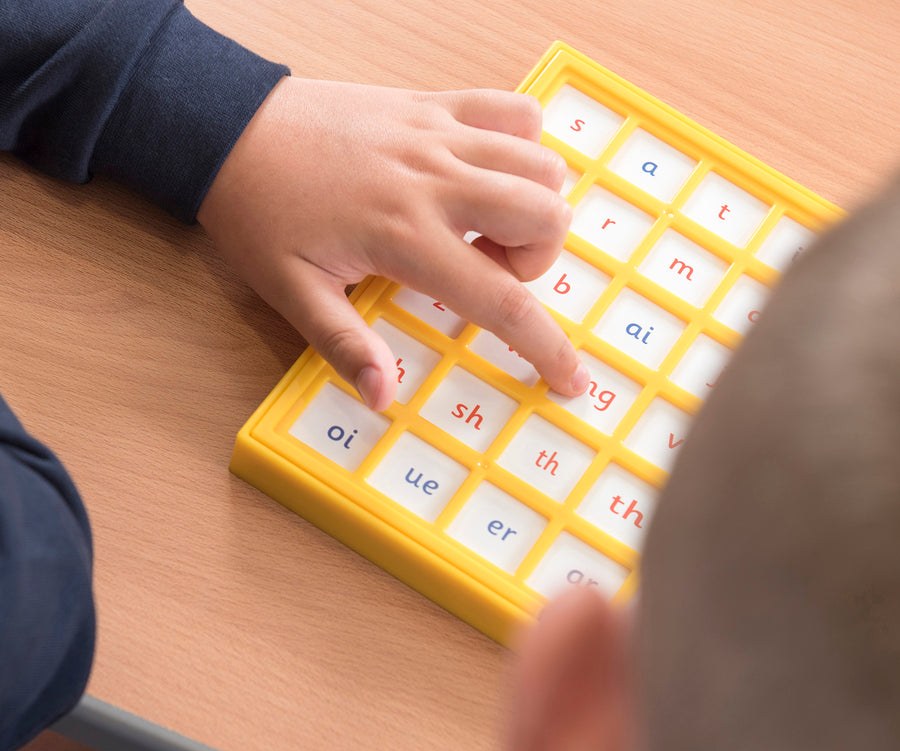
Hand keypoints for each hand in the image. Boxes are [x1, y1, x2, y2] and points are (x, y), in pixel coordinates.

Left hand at [197, 77, 586, 409]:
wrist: (227, 129)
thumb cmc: (258, 212)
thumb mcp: (291, 291)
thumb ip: (343, 344)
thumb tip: (383, 395)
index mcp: (404, 236)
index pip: (501, 300)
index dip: (547, 346)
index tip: (571, 378)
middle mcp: (435, 181)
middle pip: (545, 216)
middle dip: (536, 261)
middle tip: (486, 272)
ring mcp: (438, 135)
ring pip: (541, 162)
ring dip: (533, 206)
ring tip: (482, 227)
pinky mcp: (433, 105)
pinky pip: (513, 110)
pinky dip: (522, 146)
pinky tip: (485, 175)